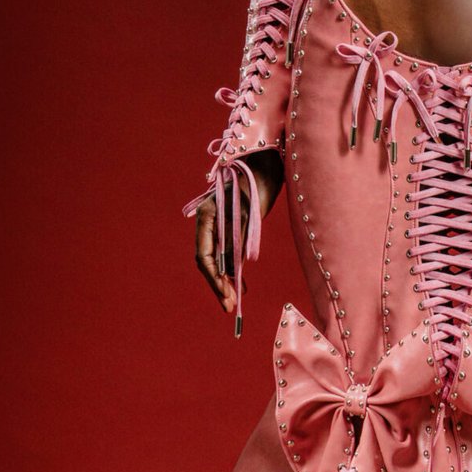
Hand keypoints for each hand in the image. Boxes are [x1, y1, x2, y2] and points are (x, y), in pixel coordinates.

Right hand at [194, 150, 283, 313]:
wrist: (267, 165)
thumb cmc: (258, 184)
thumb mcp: (249, 213)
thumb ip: (238, 239)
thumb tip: (232, 271)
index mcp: (206, 216)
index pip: (205, 255)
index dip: (215, 279)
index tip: (227, 296)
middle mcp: (208, 222)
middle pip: (208, 261)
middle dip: (218, 284)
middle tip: (230, 307)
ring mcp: (218, 225)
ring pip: (217, 260)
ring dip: (225, 281)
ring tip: (234, 302)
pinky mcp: (230, 227)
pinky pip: (227, 254)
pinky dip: (233, 270)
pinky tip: (241, 285)